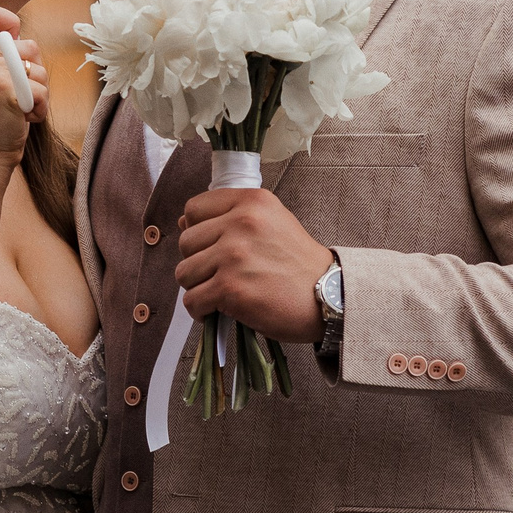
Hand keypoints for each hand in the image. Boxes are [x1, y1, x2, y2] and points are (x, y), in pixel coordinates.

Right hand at [0, 4, 47, 167]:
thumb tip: (19, 32)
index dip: (10, 21)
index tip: (14, 42)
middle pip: (29, 43)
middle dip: (35, 72)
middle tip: (20, 95)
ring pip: (39, 68)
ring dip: (40, 93)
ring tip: (21, 110)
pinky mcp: (5, 88)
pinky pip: (41, 89)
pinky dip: (41, 108)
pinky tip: (25, 119)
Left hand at [174, 187, 332, 342]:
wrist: (328, 295)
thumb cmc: (299, 264)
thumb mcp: (271, 222)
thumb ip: (231, 217)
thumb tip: (184, 224)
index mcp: (251, 201)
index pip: (194, 209)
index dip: (197, 230)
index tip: (211, 246)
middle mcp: (241, 222)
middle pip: (185, 242)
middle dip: (198, 262)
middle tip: (221, 274)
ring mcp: (233, 255)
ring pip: (184, 273)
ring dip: (198, 287)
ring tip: (221, 292)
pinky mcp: (230, 288)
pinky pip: (192, 300)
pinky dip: (201, 310)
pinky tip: (218, 310)